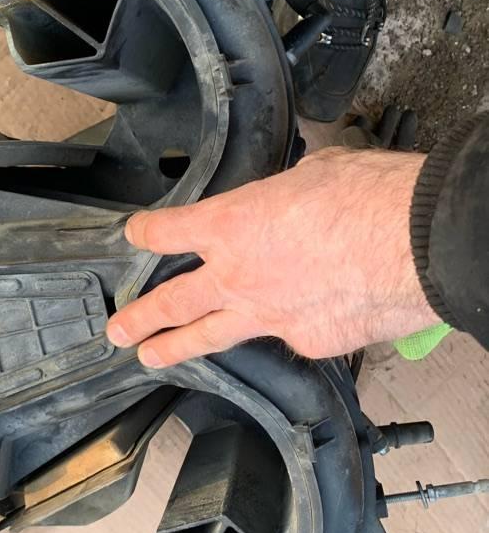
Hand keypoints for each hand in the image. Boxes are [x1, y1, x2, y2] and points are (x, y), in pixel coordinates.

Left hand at [106, 147, 437, 366]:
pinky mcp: (306, 342)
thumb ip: (288, 195)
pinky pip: (289, 338)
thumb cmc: (366, 196)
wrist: (412, 244)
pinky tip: (293, 330)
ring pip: (209, 337)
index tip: (135, 235)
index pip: (171, 230)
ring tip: (149, 358)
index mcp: (231, 224)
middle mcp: (237, 276)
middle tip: (119, 329)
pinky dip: (289, 332)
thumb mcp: (313, 174)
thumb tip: (295, 196)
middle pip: (173, 302)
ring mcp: (268, 316)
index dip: (148, 232)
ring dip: (175, 348)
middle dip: (141, 316)